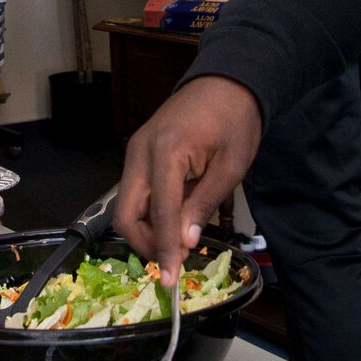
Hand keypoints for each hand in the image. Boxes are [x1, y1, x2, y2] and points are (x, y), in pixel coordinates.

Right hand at [114, 75, 263, 285]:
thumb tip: (186, 241)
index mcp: (166, 153)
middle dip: (147, 243)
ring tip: (182, 236)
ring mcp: (136, 151)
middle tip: (175, 258)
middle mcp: (140, 152)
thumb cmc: (235, 120)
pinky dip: (151, 211)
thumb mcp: (231, 166)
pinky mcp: (139, 152)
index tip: (169, 279)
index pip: (159, 214)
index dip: (164, 250)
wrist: (227, 81)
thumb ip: (203, 204)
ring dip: (149, 229)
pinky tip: (177, 215)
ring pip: (127, 205)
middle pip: (125, 214)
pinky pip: (136, 191)